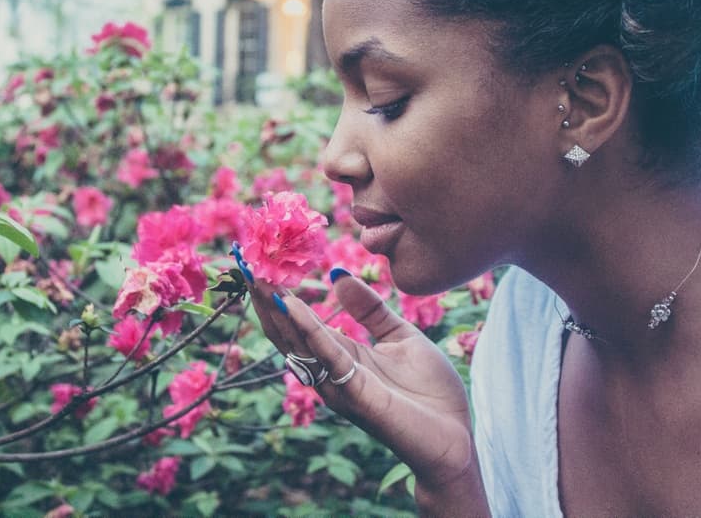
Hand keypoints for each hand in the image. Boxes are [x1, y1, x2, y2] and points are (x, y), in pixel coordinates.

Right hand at [252, 272, 488, 514]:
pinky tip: (291, 304)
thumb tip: (337, 275)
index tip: (259, 264)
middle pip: (286, 331)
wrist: (455, 438)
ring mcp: (337, 384)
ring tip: (256, 276)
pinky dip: (307, 328)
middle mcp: (329, 371)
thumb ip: (369, 308)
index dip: (277, 294)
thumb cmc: (430, 393)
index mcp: (341, 356)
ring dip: (275, 309)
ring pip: (297, 342)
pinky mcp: (354, 394)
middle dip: (265, 298)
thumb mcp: (400, 335)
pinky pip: (326, 355)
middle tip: (245, 262)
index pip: (298, 323)